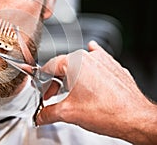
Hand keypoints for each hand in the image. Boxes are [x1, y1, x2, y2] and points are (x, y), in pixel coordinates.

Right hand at [36, 41, 156, 144]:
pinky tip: (88, 67)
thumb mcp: (69, 113)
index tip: (40, 87)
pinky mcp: (113, 66)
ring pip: (79, 64)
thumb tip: (40, 116)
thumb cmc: (108, 112)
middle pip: (63, 65)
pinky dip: (89, 65)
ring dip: (70, 76)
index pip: (49, 67)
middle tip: (51, 94)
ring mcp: (102, 60)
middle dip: (55, 81)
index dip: (41, 80)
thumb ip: (48, 113)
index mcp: (74, 62)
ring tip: (67, 90)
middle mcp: (88, 57)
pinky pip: (97, 61)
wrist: (135, 117)